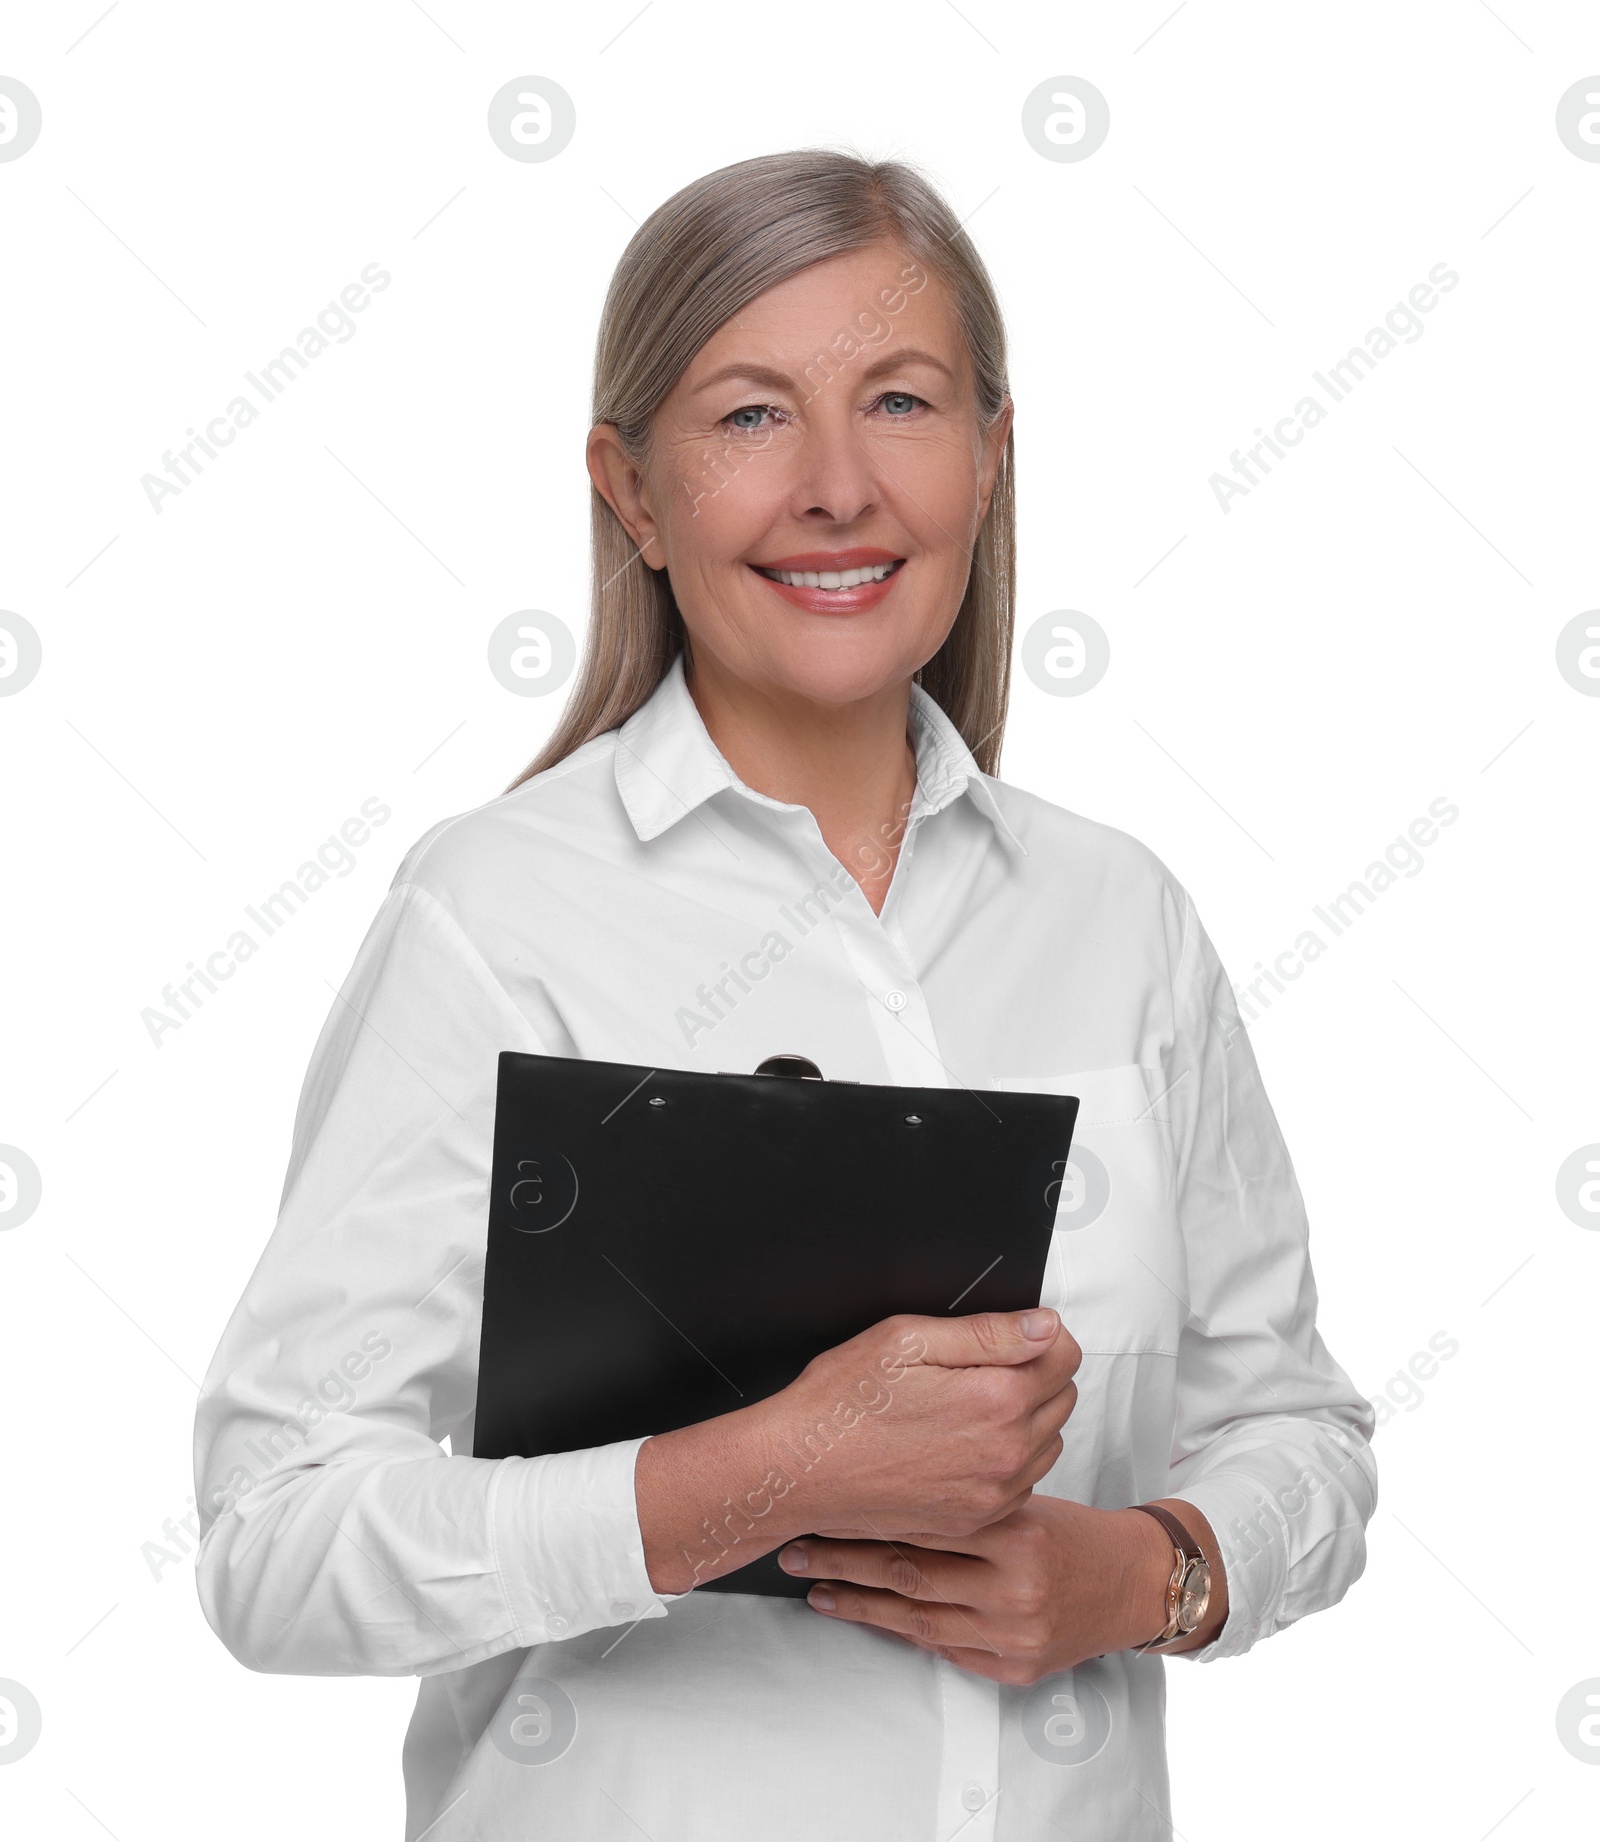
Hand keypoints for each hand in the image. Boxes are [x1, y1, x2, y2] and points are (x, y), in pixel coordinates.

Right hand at [760, 1307, 1081, 1542]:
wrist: (800, 1468)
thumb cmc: (842, 1401)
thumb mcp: (909, 1340)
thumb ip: (988, 1332)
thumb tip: (1045, 1326)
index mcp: (996, 1399)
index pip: (1066, 1354)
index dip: (1041, 1335)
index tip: (1013, 1336)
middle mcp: (1006, 1452)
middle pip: (1063, 1398)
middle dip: (1035, 1375)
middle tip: (980, 1369)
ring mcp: (993, 1493)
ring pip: (1047, 1443)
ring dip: (1026, 1421)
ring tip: (968, 1407)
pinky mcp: (975, 1519)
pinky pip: (1021, 1485)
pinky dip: (1006, 1463)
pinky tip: (963, 1446)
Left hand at [773, 1496, 1202, 1685]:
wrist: (1133, 1585)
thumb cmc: (1072, 1531)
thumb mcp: (1027, 1496)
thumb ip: (969, 1493)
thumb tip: (893, 1476)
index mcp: (1019, 1532)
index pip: (927, 1521)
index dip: (870, 1513)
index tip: (826, 1502)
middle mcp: (1015, 1588)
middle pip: (909, 1573)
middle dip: (844, 1559)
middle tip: (798, 1546)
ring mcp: (1012, 1634)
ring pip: (915, 1618)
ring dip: (857, 1602)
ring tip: (814, 1585)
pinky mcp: (1010, 1667)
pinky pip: (939, 1649)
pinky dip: (896, 1629)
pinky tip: (864, 1614)